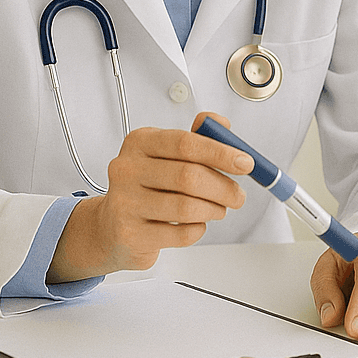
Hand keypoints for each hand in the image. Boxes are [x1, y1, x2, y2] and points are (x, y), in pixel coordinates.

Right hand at [48, 112, 252, 282]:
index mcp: (139, 143)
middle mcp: (126, 169)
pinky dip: (198, 229)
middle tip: (238, 195)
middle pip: (189, 176)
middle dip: (223, 187)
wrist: (112, 226)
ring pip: (186, 207)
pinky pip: (180, 233)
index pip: (185, 143)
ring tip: (218, 209)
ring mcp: (124, 203)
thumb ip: (196, 136)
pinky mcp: (130, 234)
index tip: (245, 163)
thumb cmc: (147, 186)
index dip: (220, 153)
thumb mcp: (167, 154)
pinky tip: (196, 223)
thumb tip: (222, 124)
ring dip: (213, 209)